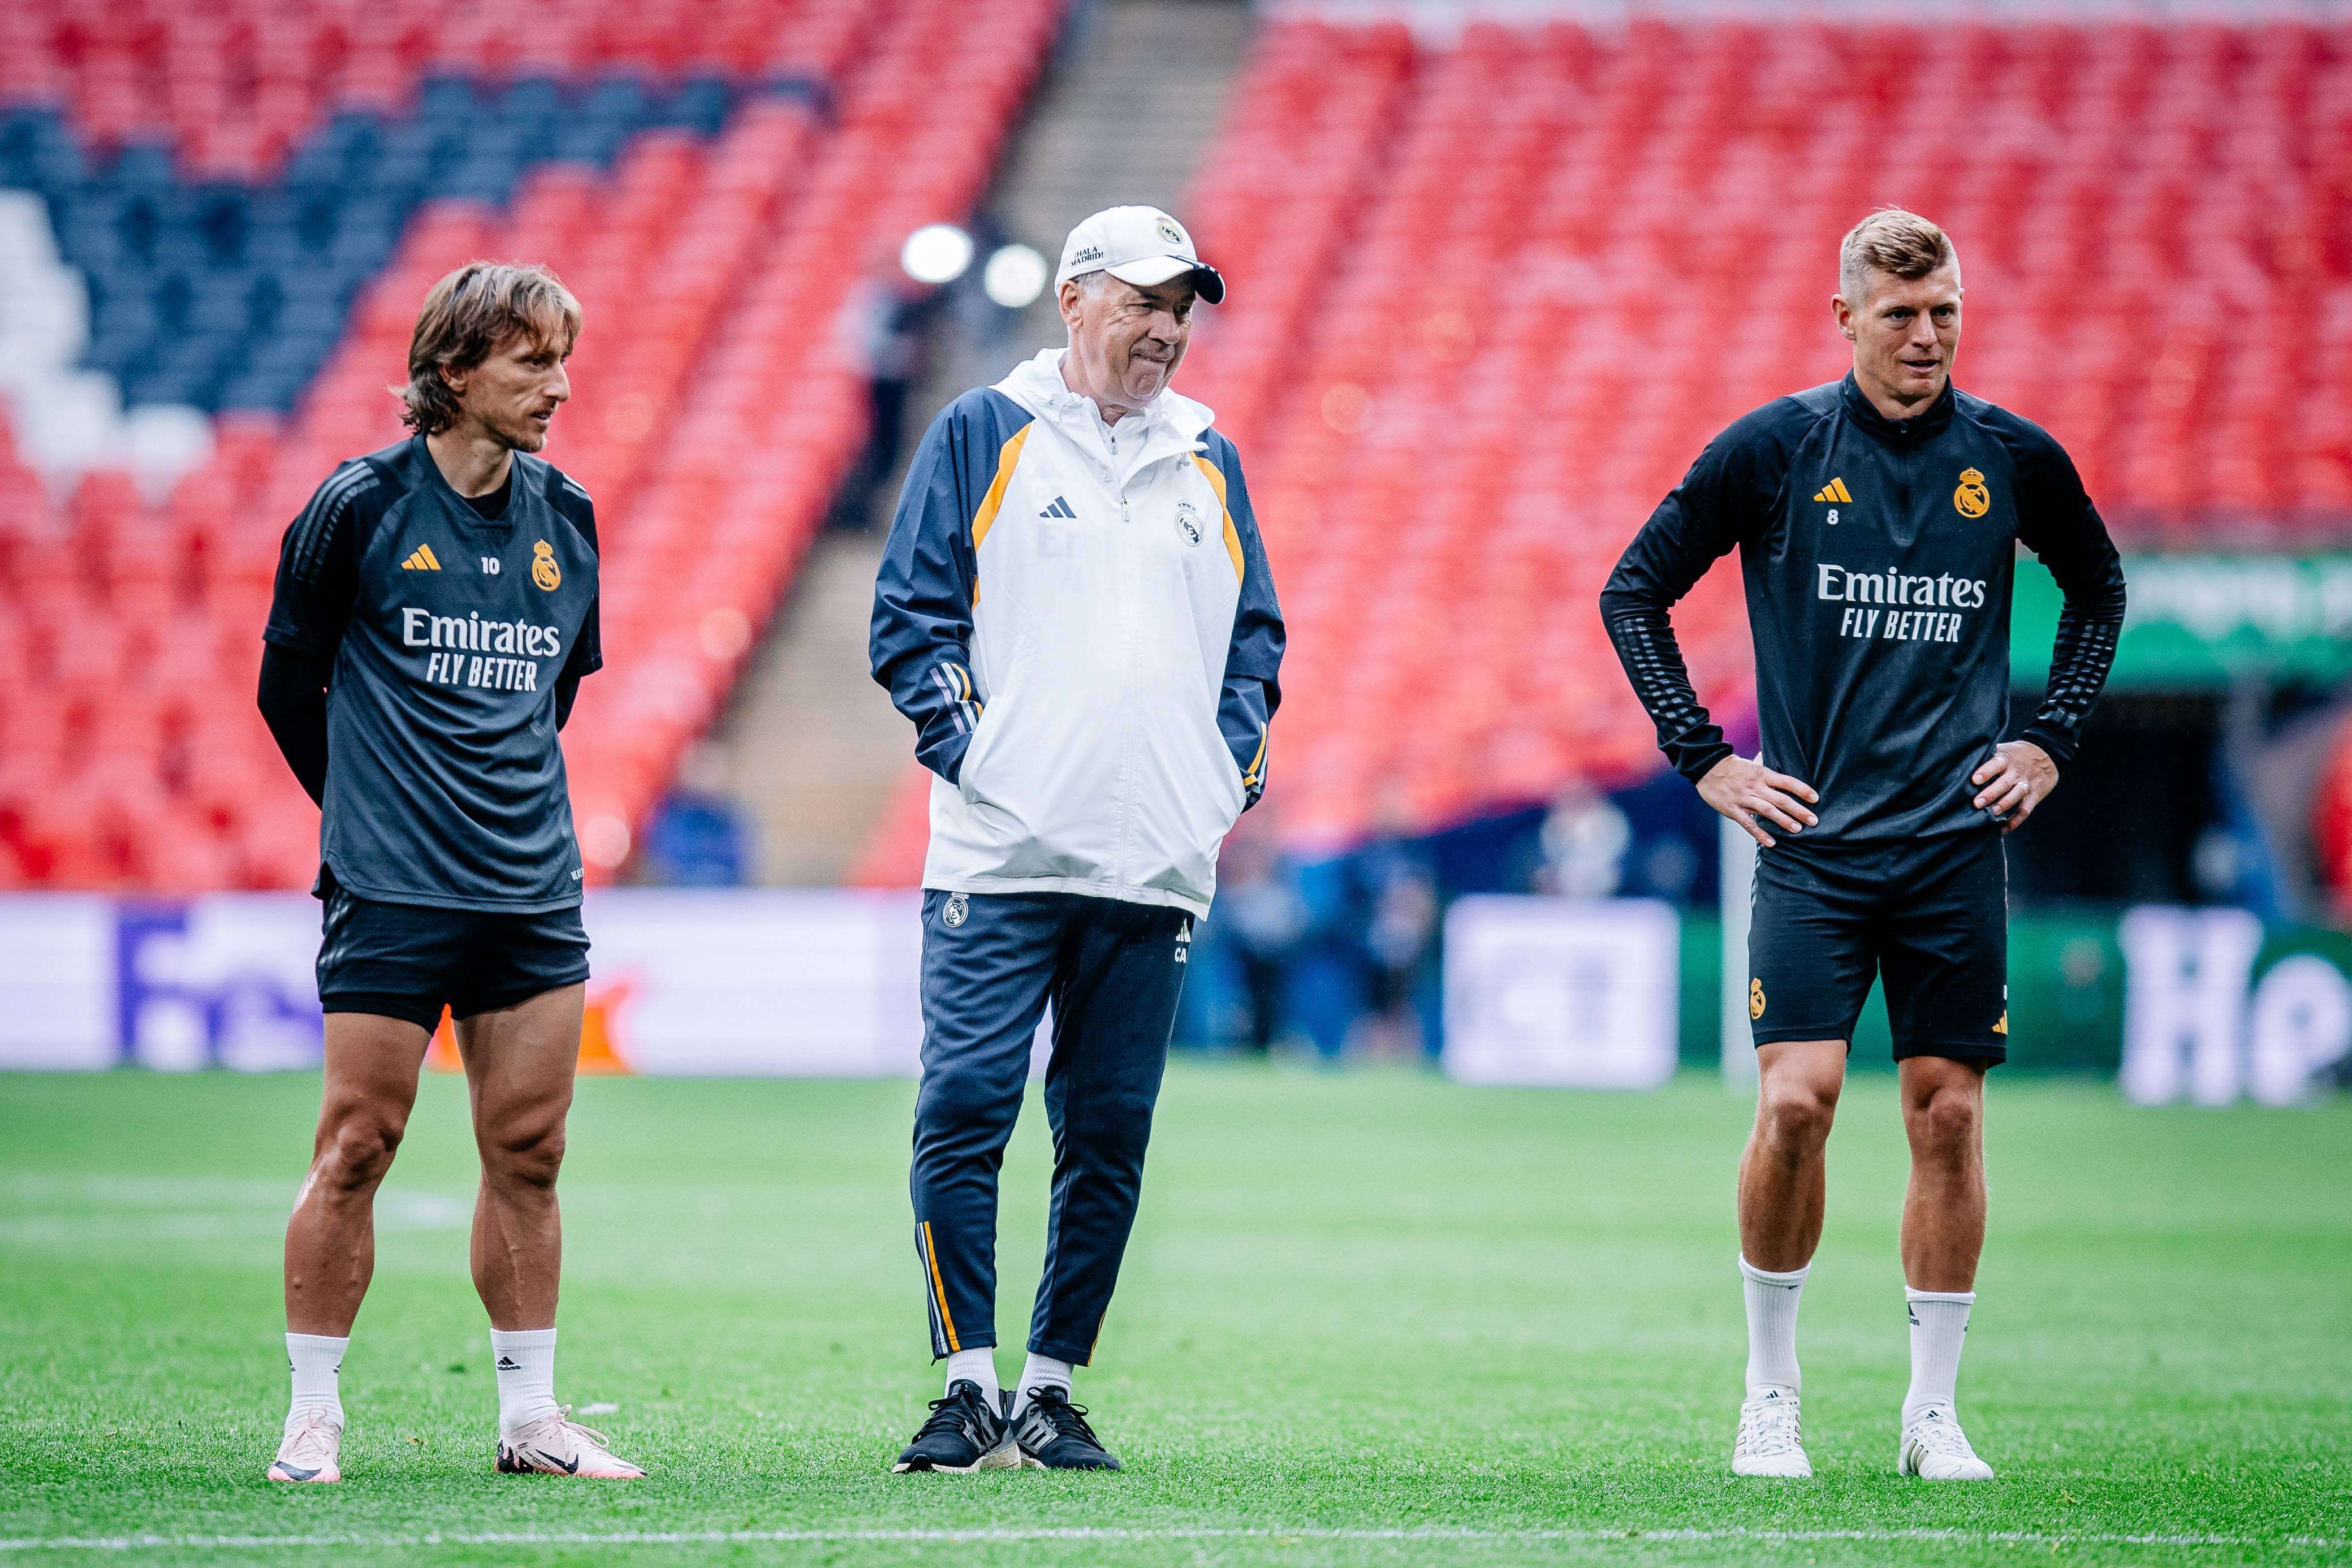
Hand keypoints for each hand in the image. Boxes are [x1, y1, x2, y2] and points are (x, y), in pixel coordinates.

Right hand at [1698, 755, 1818, 847]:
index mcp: (1762, 774)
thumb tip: (1779, 767)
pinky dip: (1760, 834)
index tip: (1815, 799)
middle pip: (1781, 799)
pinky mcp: (1733, 810)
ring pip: (1767, 811)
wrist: (1706, 768)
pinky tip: (1771, 843)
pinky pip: (1748, 823)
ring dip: (1783, 821)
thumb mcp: (1751, 764)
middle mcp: (1755, 787)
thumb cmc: (1732, 767)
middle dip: (1799, 810)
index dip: (1802, 790)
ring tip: (1797, 829)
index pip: (1787, 782)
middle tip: (1813, 820)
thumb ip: (1766, 769)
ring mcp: (1744, 799)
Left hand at [1971, 740, 2056, 832]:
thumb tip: (1964, 763)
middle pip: (2004, 783)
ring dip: (2003, 805)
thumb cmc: (2017, 753)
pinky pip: (2025, 810)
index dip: (1985, 772)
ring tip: (1992, 814)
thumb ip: (1989, 756)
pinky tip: (2003, 828)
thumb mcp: (2005, 749)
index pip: (1995, 764)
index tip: (1974, 780)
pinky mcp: (2035, 795)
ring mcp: (2026, 784)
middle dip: (1990, 794)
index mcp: (2006, 759)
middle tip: (1977, 803)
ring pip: (2015, 796)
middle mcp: (2017, 772)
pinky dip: (2015, 821)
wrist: (2048, 752)